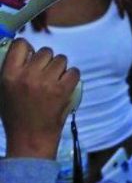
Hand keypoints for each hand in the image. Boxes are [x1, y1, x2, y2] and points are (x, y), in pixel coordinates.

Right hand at [0, 40, 79, 158]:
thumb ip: (12, 71)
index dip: (28, 47)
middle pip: (45, 51)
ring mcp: (47, 82)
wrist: (31, 138)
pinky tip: (65, 85)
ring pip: (61, 59)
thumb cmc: (16, 115)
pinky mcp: (63, 89)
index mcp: (9, 75)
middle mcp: (27, 75)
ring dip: (60, 68)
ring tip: (55, 81)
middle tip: (45, 74)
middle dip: (47, 60)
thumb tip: (24, 50)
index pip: (20, 45)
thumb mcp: (3, 91)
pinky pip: (74, 71)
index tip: (31, 55)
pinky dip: (72, 77)